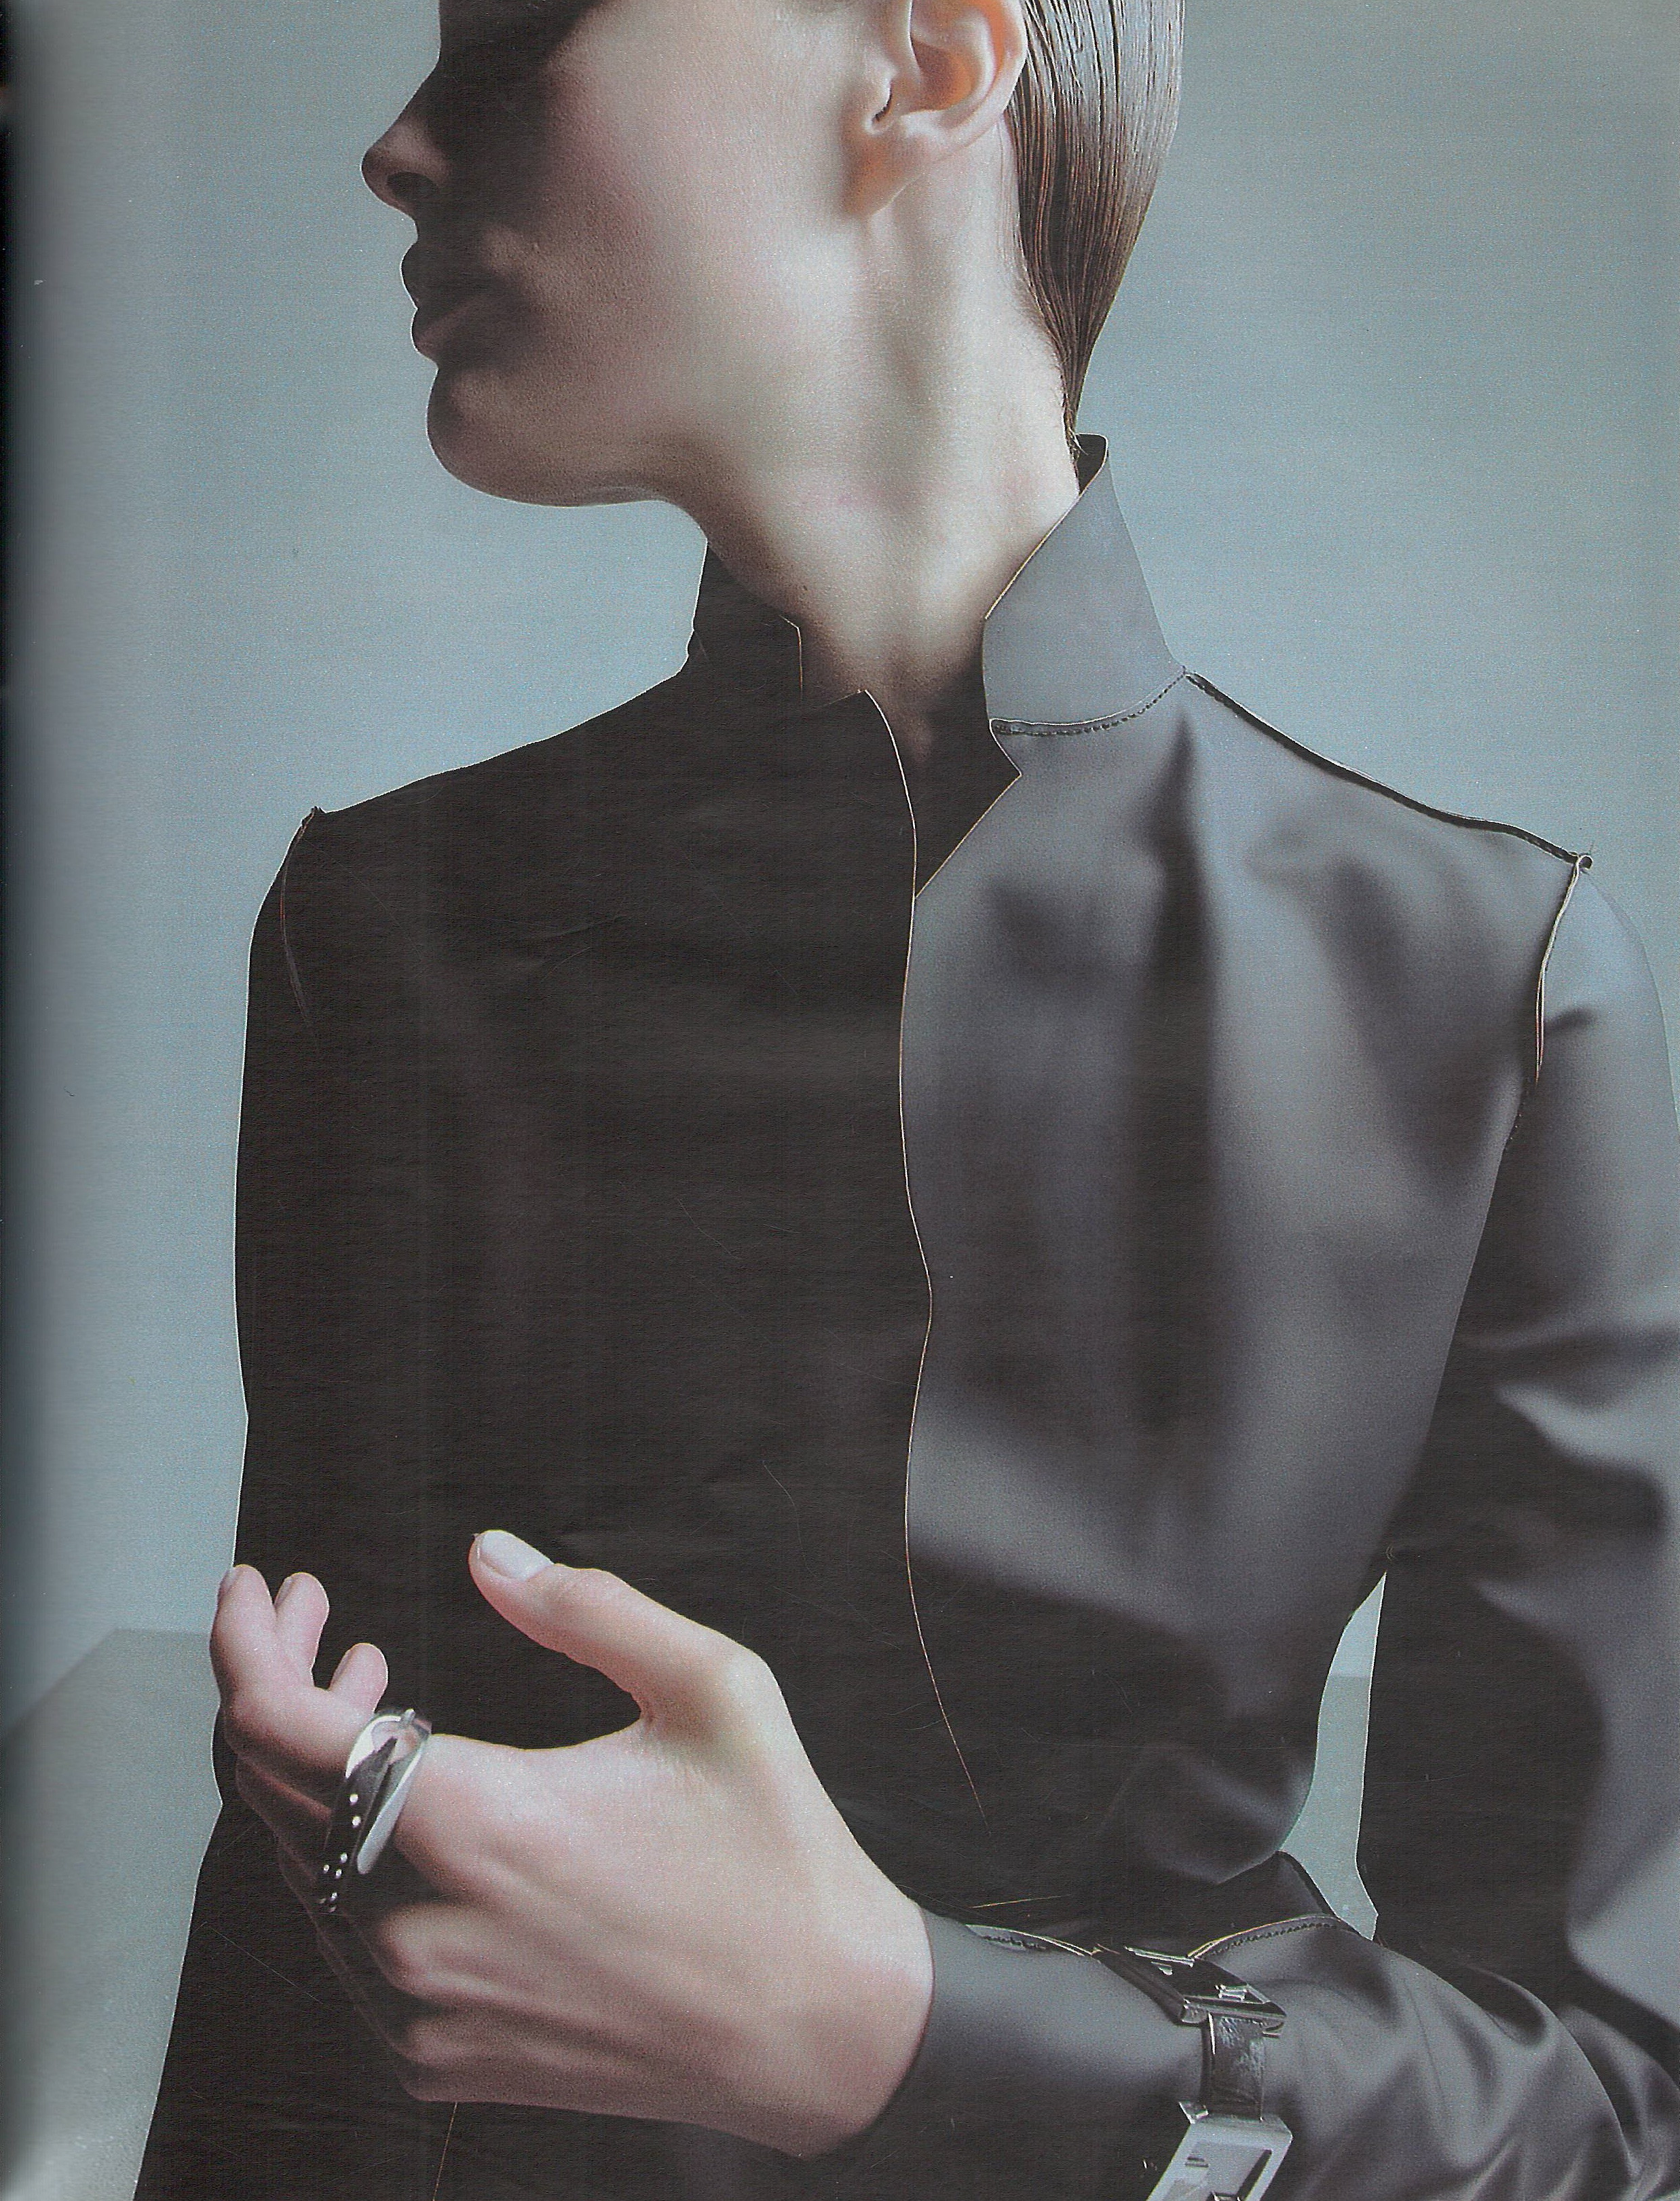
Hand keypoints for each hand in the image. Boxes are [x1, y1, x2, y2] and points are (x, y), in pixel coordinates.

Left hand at [212, 1535, 933, 2155]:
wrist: (817, 2030)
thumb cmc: (772, 1854)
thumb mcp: (709, 1688)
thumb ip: (586, 1607)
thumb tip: (488, 1555)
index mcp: (475, 1825)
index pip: (277, 1725)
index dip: (246, 1640)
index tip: (256, 1585)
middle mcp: (417, 1928)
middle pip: (265, 1788)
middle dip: (272, 1682)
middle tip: (317, 1621)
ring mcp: (415, 2007)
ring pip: (296, 1863)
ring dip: (313, 1769)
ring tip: (378, 1699)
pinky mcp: (429, 2057)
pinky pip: (337, 1937)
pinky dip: (342, 1855)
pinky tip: (405, 1807)